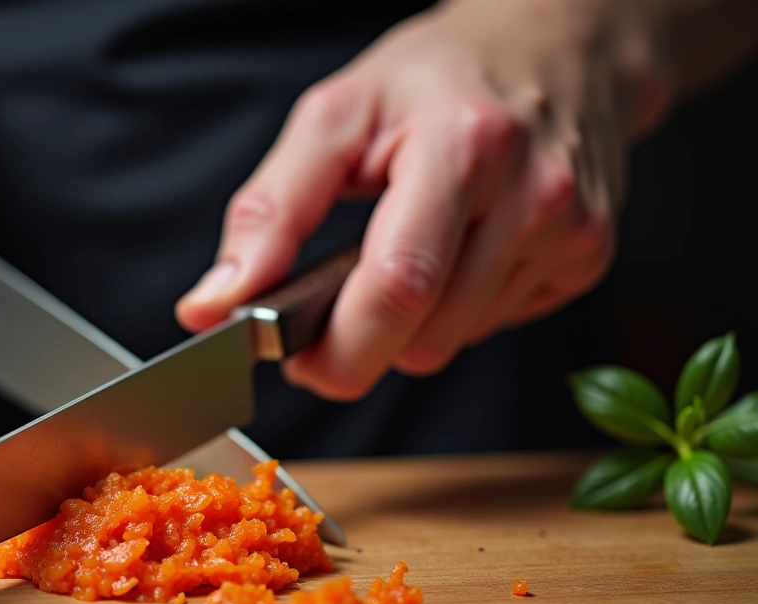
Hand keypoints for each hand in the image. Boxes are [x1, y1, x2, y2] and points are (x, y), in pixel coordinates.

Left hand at [177, 0, 668, 398]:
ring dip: (410, 326)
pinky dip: (458, 310)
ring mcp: (571, 232)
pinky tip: (458, 253)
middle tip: (331, 310)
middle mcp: (533, 193)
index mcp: (464, 145)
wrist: (557, 46)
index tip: (295, 357)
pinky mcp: (588, 259)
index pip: (398, 284)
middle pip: (426, 336)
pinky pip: (493, 328)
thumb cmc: (438, 77)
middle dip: (362, 345)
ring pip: (455, 343)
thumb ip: (268, 211)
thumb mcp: (335, 117)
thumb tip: (215, 301)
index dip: (337, 345)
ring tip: (405, 254)